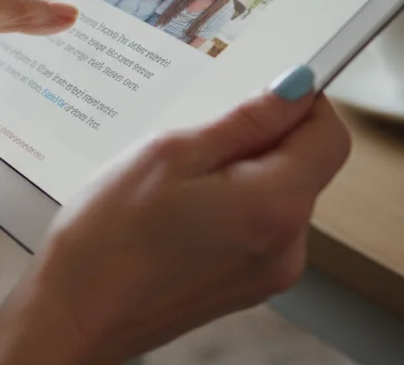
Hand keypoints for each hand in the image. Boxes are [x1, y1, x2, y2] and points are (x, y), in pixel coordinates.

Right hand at [0, 69, 350, 364]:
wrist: (74, 315)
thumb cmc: (108, 239)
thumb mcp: (170, 154)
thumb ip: (244, 121)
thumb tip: (295, 88)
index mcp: (275, 206)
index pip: (329, 135)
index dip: (299, 103)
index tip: (257, 92)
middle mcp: (287, 245)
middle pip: (304, 165)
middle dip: (258, 139)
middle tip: (191, 143)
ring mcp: (269, 272)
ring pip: (276, 193)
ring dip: (237, 173)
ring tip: (172, 184)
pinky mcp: (247, 285)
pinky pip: (255, 225)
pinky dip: (226, 205)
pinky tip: (174, 212)